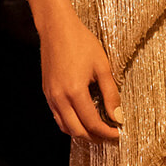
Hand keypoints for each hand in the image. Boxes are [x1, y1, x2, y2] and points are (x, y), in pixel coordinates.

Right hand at [39, 6, 122, 141]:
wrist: (56, 28)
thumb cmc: (80, 42)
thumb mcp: (102, 67)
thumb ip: (111, 94)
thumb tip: (118, 116)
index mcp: (75, 91)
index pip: (92, 123)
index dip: (107, 132)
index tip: (118, 134)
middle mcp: (60, 97)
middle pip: (77, 131)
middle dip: (95, 138)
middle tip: (109, 137)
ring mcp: (51, 96)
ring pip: (65, 127)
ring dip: (81, 134)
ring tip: (97, 132)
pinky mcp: (47, 92)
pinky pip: (57, 117)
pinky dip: (70, 124)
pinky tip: (81, 120)